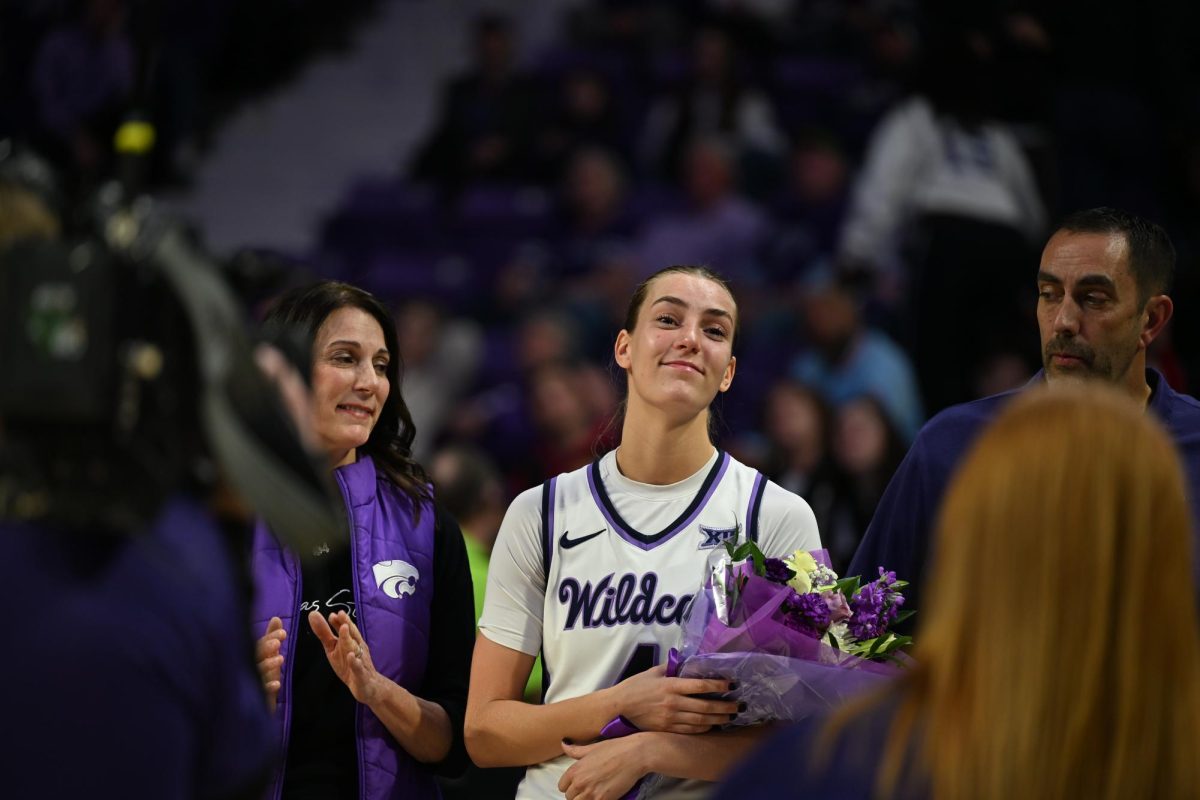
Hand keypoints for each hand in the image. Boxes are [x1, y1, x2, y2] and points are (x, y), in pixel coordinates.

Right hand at [255, 617, 286, 711]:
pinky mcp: (253, 699)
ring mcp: (249, 683)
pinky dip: (267, 687)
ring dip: (268, 665)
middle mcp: (248, 668)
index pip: (258, 644)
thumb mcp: (268, 657)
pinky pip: (259, 692)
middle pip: (254, 655)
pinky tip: (277, 683)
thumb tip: (276, 618)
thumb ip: (270, 638)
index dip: (270, 637)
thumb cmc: (262, 678)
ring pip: (256, 672)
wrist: (254, 708)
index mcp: (252, 657)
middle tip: (278, 643)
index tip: (283, 633)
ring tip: (281, 659)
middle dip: (266, 647)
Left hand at [308, 610, 382, 705]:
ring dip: (349, 639)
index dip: (340, 620)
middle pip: (352, 635)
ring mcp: (360, 661)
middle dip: (346, 625)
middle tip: (340, 614)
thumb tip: (313, 614)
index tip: (333, 614)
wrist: (367, 685)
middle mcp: (357, 648)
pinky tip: (350, 657)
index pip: (346, 628)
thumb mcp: (334, 648)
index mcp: (350, 641)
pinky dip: (355, 662)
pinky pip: (358, 668)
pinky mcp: (361, 675)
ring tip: (344, 629)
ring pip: (355, 649)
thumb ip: (324, 632)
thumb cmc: (349, 664)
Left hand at [558, 737, 649, 799]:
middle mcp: (580, 782)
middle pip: (570, 797)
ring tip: (595, 793)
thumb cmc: (615, 748)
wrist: (634, 755)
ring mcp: (591, 793)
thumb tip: (564, 744)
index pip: (562, 786)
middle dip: (578, 794)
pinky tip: (603, 795)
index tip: (579, 783)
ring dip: (585, 799)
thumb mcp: (592, 747)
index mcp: (575, 769)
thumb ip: (575, 750)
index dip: (570, 785)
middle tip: (590, 788)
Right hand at [613, 665, 736, 733]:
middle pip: (705, 706)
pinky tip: (713, 725)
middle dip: (725, 706)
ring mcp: (671, 718)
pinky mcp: (667, 729)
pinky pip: (691, 730)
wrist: (619, 706)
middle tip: (739, 705)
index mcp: (671, 685)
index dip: (718, 685)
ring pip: (701, 720)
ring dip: (718, 719)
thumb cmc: (636, 686)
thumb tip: (689, 663)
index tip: (731, 684)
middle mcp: (673, 703)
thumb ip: (672, 668)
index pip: (700, 685)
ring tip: (731, 716)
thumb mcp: (654, 672)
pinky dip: (704, 728)